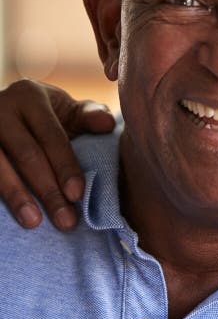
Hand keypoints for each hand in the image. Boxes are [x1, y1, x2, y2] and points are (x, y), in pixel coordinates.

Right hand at [0, 79, 115, 229]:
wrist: (2, 110)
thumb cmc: (45, 116)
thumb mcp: (66, 110)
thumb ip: (88, 116)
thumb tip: (107, 124)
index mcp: (30, 96)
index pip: (52, 137)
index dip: (65, 167)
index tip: (78, 195)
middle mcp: (0, 108)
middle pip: (26, 155)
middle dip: (48, 190)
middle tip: (66, 220)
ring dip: (17, 197)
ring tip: (34, 223)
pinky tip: (8, 217)